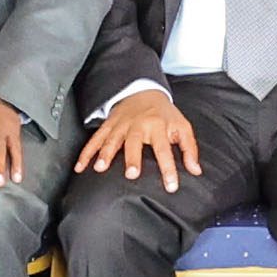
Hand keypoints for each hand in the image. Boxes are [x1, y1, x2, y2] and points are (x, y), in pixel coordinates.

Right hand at [75, 93, 202, 187]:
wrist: (143, 91)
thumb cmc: (165, 114)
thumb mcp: (182, 127)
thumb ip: (189, 149)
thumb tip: (196, 171)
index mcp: (157, 127)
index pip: (164, 150)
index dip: (168, 168)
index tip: (171, 186)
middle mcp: (137, 126)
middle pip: (134, 143)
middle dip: (132, 158)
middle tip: (131, 174)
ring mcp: (120, 126)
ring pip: (111, 141)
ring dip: (105, 154)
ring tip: (100, 168)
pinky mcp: (107, 127)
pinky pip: (95, 140)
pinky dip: (86, 153)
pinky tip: (80, 167)